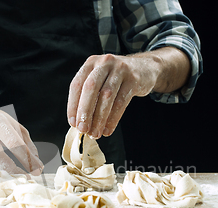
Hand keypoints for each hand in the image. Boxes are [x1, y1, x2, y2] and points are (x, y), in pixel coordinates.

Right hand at [0, 109, 43, 174]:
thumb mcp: (14, 126)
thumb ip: (27, 142)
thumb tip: (37, 162)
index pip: (14, 143)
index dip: (27, 158)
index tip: (38, 168)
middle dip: (14, 169)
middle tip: (28, 177)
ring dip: (6, 175)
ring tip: (19, 179)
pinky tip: (8, 178)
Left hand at [67, 48, 189, 138]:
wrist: (145, 68)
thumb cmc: (116, 79)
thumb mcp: (100, 79)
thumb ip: (89, 96)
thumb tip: (78, 123)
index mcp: (90, 63)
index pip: (77, 85)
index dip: (72, 105)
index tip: (73, 123)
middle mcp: (104, 63)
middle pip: (90, 88)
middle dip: (85, 111)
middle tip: (83, 129)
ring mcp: (120, 69)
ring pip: (106, 96)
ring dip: (99, 118)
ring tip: (96, 133)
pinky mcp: (133, 79)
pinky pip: (121, 102)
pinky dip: (113, 118)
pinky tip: (108, 129)